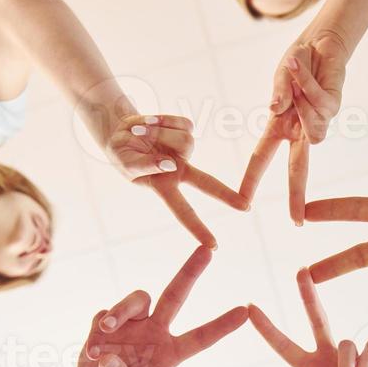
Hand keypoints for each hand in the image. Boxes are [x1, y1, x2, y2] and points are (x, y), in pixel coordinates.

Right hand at [76, 246, 247, 366]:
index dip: (222, 325)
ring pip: (137, 299)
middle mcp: (155, 332)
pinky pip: (104, 315)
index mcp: (171, 353)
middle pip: (176, 295)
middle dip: (191, 272)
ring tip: (105, 331)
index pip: (201, 337)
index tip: (245, 311)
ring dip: (120, 311)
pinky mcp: (104, 324)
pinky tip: (92, 352)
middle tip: (209, 249)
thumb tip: (110, 359)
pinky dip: (97, 331)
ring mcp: (131, 325)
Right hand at [107, 113, 248, 247]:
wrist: (120, 129)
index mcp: (165, 186)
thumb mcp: (126, 163)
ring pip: (185, 143)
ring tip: (141, 132)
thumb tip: (170, 164)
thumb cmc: (121, 153)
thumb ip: (145, 166)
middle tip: (246, 208)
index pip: (184, 212)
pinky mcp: (186, 130)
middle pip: (207, 183)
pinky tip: (150, 122)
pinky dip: (163, 120)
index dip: (198, 228)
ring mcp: (184, 151)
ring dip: (159, 134)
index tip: (213, 246)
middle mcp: (179, 170)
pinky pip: (182, 124)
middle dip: (226, 195)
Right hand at [240, 36, 347, 222]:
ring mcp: (318, 120)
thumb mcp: (280, 77)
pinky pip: (319, 105)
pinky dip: (307, 83)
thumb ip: (278, 93)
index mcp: (280, 128)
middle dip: (297, 193)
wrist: (322, 42)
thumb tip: (275, 108)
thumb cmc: (297, 62)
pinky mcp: (334, 108)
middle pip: (297, 169)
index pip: (261, 158)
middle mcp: (300, 130)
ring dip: (300, 101)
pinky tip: (301, 67)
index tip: (244, 203)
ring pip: (314, 133)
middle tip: (297, 221)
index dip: (251, 180)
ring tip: (296, 74)